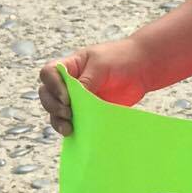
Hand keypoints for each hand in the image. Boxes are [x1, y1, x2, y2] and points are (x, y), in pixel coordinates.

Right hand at [38, 40, 155, 136]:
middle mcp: (69, 82)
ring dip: (58, 120)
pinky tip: (76, 133)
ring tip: (69, 129)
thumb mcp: (102, 65)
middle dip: (53, 105)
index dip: (53, 86)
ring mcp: (78, 98)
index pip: (48, 73)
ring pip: (57, 111)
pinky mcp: (89, 111)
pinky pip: (75, 121)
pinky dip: (73, 127)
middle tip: (68, 113)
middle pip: (48, 94)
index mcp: (70, 65)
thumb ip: (87, 81)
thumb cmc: (122, 59)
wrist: (143, 68)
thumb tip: (72, 99)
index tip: (67, 98)